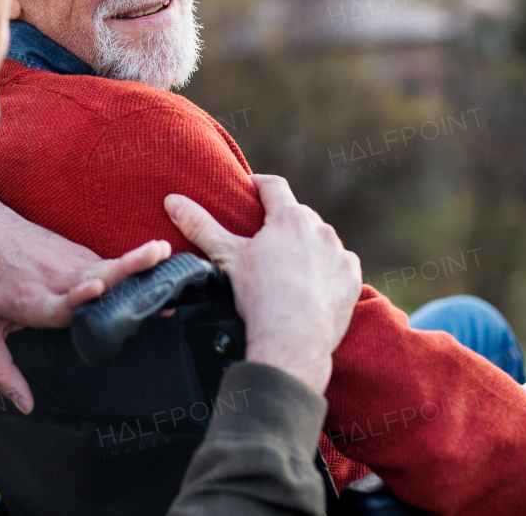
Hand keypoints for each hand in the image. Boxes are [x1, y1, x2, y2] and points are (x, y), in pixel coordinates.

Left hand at [0, 195, 170, 412]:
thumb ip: (0, 371)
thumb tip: (26, 406)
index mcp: (31, 301)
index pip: (60, 302)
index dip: (80, 297)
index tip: (98, 288)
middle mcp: (53, 279)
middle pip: (96, 275)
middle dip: (127, 268)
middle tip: (158, 258)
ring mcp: (67, 262)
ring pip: (107, 265)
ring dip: (136, 260)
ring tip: (164, 254)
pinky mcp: (75, 251)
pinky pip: (106, 262)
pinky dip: (129, 264)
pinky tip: (153, 263)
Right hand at [163, 175, 361, 394]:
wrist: (293, 341)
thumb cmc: (259, 296)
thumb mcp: (226, 258)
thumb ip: (200, 225)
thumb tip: (173, 201)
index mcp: (289, 218)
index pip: (274, 186)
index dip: (259, 185)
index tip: (250, 190)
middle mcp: (319, 230)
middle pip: (298, 213)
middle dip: (282, 220)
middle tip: (265, 236)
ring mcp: (339, 254)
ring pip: (321, 238)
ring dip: (307, 244)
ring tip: (288, 263)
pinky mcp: (351, 278)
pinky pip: (341, 263)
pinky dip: (328, 267)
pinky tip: (313, 282)